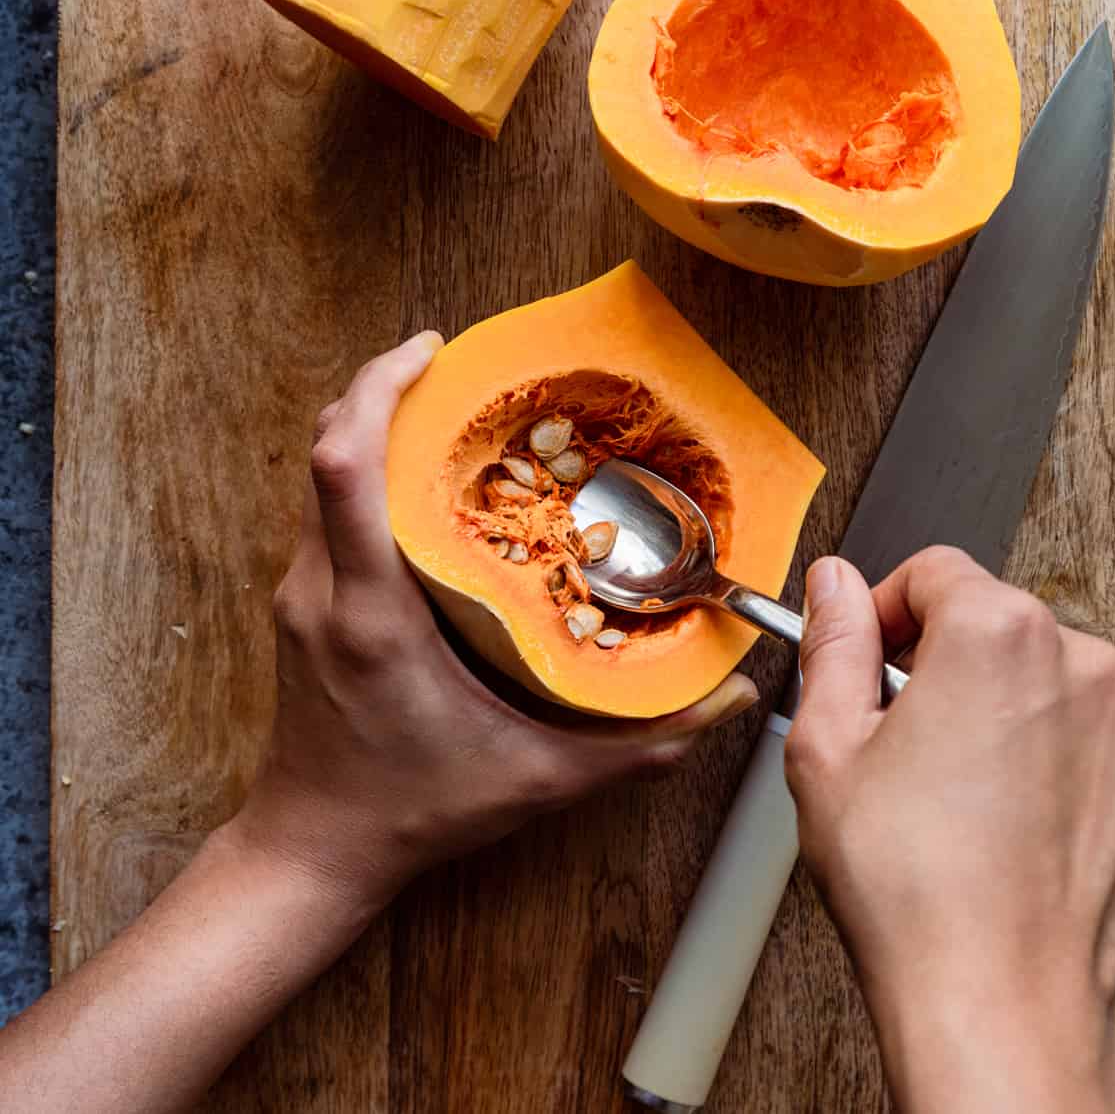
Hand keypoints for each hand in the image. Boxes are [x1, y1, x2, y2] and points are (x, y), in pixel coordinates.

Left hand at [227, 333, 757, 919]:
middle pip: (325, 446)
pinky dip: (365, 469)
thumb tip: (727, 699)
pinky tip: (425, 481)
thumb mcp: (537, 779)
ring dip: (370, 423)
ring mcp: (301, 592)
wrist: (314, 848)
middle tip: (451, 361)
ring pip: (320, 471)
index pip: (343, 468)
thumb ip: (638, 742)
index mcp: (369, 613)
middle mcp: (321, 588)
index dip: (377, 390)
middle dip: (380, 386)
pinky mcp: (302, 601)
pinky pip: (325, 506)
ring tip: (445, 409)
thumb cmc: (409, 813)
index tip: (430, 351)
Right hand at [785, 548, 1114, 1113]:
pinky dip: (1080, 773)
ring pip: (1063, 687)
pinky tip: (1034, 829)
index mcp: (994, 634)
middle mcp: (1085, 664)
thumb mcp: (826, 748)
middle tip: (916, 749)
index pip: (935, 572)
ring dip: (1022, 718)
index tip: (875, 660)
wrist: (995, 1008)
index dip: (889, 613)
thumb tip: (835, 582)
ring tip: (977, 801)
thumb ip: (834, 642)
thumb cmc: (909, 889)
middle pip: (1003, 627)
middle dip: (956, 669)